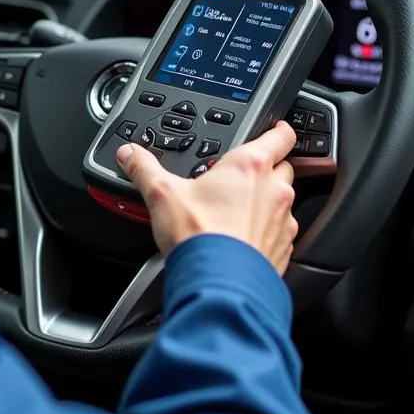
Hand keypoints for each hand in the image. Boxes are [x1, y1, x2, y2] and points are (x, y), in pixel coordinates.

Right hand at [116, 122, 298, 273]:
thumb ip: (145, 169)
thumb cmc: (199, 236)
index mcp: (250, 166)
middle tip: (241, 176)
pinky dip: (267, 232)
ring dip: (266, 202)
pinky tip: (243, 239)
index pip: (281, 136)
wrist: (219, 284)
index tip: (274, 129)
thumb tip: (130, 154)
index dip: (279, 129)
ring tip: (238, 212)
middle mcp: (274, 190)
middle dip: (267, 168)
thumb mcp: (161, 194)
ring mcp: (283, 221)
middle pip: (283, 167)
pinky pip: (280, 232)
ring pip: (283, 201)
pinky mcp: (283, 249)